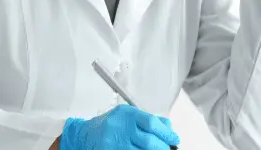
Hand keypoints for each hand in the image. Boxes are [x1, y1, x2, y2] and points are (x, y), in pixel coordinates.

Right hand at [60, 104, 179, 149]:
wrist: (85, 135)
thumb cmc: (112, 125)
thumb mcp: (129, 116)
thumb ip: (149, 121)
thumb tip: (170, 131)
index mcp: (126, 114)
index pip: (152, 123)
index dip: (167, 133)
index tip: (175, 140)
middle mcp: (119, 127)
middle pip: (149, 141)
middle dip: (162, 148)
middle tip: (167, 149)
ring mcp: (113, 143)